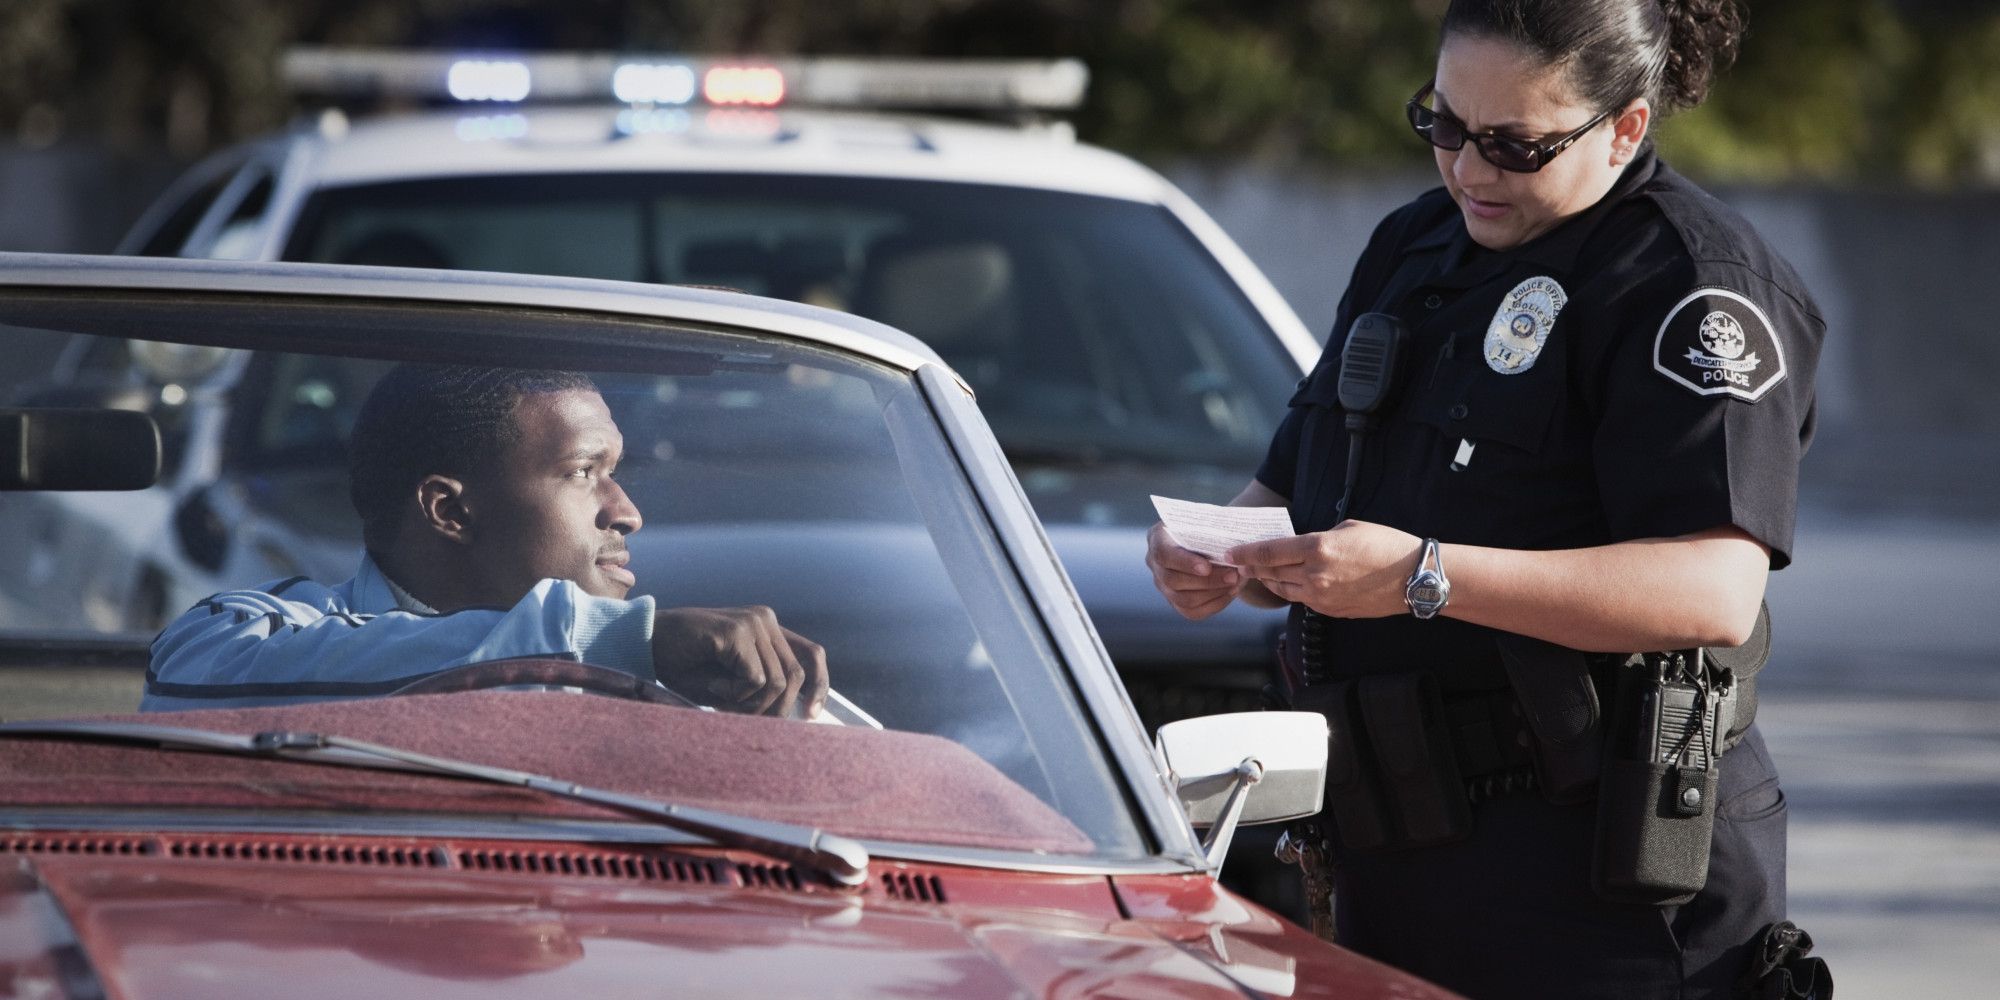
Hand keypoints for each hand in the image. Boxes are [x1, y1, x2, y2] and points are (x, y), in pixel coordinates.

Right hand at [651, 606, 829, 717]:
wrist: (645, 644)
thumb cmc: (684, 665)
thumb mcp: (730, 683)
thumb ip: (761, 689)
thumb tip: (792, 714)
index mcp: (768, 629)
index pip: (811, 655)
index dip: (819, 685)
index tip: (811, 716)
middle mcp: (765, 620)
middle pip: (794, 677)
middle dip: (773, 707)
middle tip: (738, 713)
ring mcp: (753, 622)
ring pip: (776, 683)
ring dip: (747, 702)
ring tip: (716, 693)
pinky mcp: (737, 631)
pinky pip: (755, 681)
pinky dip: (732, 694)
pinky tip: (710, 684)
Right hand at [1146, 522, 1242, 619]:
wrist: (1210, 541)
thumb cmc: (1208, 526)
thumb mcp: (1207, 519)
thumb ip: (1212, 527)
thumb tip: (1230, 545)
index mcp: (1158, 538)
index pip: (1164, 554)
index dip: (1184, 563)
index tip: (1206, 567)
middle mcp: (1155, 564)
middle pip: (1173, 580)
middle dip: (1207, 580)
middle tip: (1233, 575)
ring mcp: (1163, 586)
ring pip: (1184, 600)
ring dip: (1214, 593)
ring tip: (1236, 583)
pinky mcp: (1175, 602)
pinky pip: (1193, 612)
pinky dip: (1215, 604)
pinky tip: (1231, 592)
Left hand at [1225, 520, 1423, 618]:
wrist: (1413, 578)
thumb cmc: (1386, 545)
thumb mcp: (1347, 528)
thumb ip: (1317, 538)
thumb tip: (1299, 546)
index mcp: (1317, 548)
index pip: (1268, 552)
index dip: (1245, 553)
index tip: (1229, 552)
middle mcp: (1315, 575)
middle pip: (1270, 573)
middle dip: (1253, 568)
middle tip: (1239, 562)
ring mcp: (1321, 597)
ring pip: (1283, 589)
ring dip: (1270, 580)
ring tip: (1261, 572)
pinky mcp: (1330, 611)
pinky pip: (1302, 600)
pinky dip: (1292, 590)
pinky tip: (1293, 582)